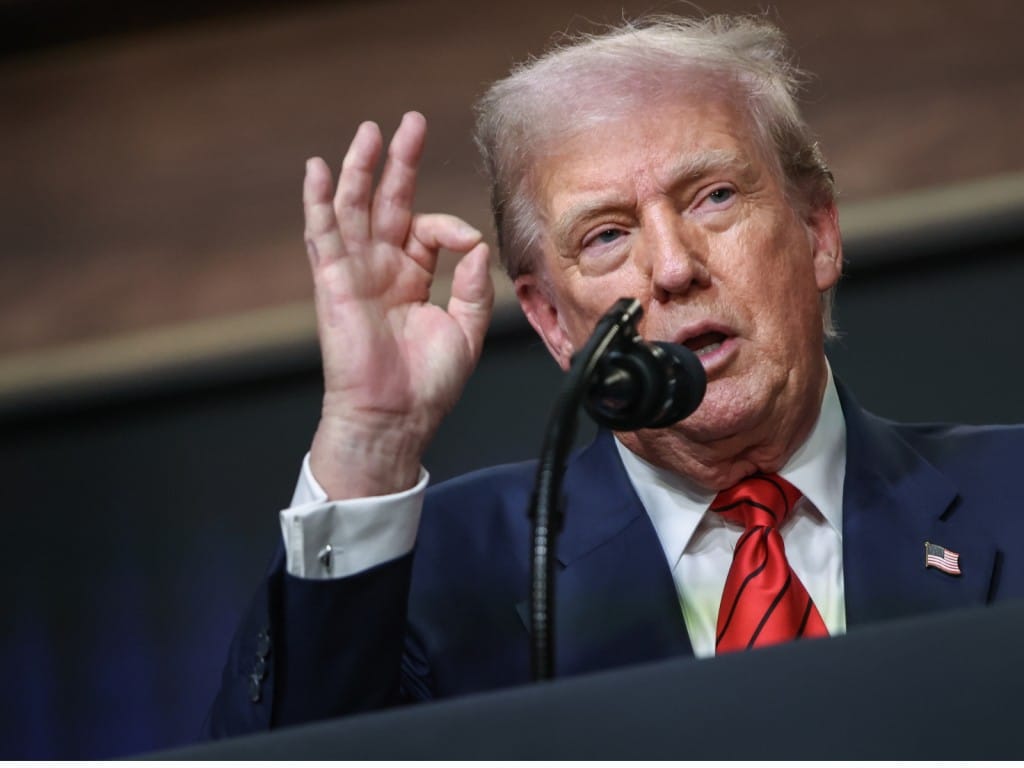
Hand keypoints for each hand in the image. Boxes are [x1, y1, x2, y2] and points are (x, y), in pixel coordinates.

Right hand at [303, 111, 493, 498]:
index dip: (449, 226)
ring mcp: (355, 273)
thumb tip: (474, 243)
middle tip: (410, 124)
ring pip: (353, 209)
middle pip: (387, 203)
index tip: (464, 242)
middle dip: (399, 162)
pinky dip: (319, 202)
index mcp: (411, 277)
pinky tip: (319, 171)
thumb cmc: (426, 384)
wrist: (395, 417)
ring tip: (369, 132)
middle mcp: (381, 269)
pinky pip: (323, 235)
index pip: (426, 229)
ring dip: (360, 169)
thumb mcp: (465, 329)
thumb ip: (472, 284)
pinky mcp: (333, 283)